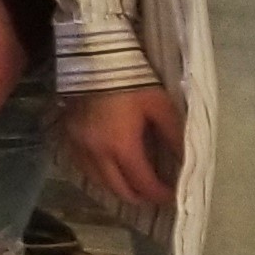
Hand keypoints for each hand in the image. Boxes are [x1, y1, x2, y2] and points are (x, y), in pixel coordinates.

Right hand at [55, 86, 181, 216]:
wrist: (94, 58)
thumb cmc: (132, 81)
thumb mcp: (160, 106)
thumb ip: (174, 136)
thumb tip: (186, 161)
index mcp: (121, 146)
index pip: (142, 183)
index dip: (159, 194)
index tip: (172, 196)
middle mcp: (96, 153)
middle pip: (117, 189)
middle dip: (138, 196)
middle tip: (154, 195)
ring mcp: (78, 146)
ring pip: (97, 181)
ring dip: (117, 187)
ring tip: (133, 184)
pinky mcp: (67, 136)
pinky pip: (83, 167)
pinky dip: (99, 174)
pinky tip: (109, 168)